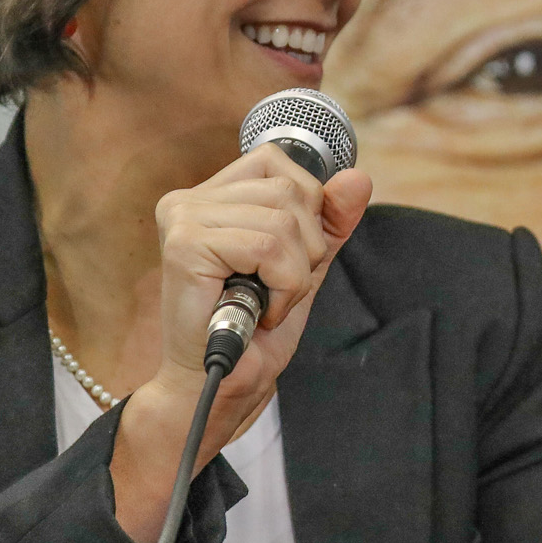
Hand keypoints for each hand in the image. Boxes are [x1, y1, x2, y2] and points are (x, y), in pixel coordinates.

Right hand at [110, 144, 370, 542]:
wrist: (224, 381)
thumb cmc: (255, 326)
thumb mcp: (306, 262)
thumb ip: (330, 219)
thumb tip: (358, 177)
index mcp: (211, 195)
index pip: (278, 161)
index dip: (308, 207)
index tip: (290, 256)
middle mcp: (188, 199)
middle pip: (290, 190)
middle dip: (305, 249)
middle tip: (275, 289)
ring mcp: (183, 218)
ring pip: (283, 221)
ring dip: (294, 274)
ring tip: (265, 302)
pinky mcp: (185, 244)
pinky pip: (268, 247)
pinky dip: (281, 286)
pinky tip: (258, 310)